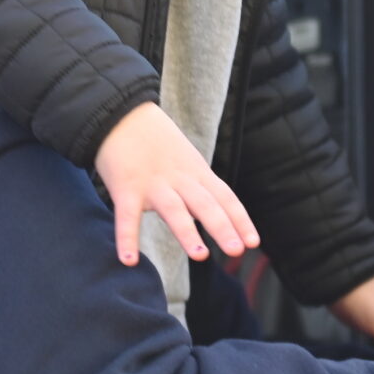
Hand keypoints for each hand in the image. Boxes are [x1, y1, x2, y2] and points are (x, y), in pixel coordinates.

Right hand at [93, 102, 258, 266]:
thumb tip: (210, 215)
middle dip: (223, 227)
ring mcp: (152, 183)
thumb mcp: (185, 159)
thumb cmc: (154, 141)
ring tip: (201, 256)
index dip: (240, 219)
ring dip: (188, 233)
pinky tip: (129, 261)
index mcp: (196, 172)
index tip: (253, 241)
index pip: (224, 196)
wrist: (120, 112)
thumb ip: (197, 186)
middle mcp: (179, 178)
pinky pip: (127, 217)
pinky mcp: (125, 187)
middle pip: (205, 204)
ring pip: (174, 210)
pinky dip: (127, 238)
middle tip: (237, 250)